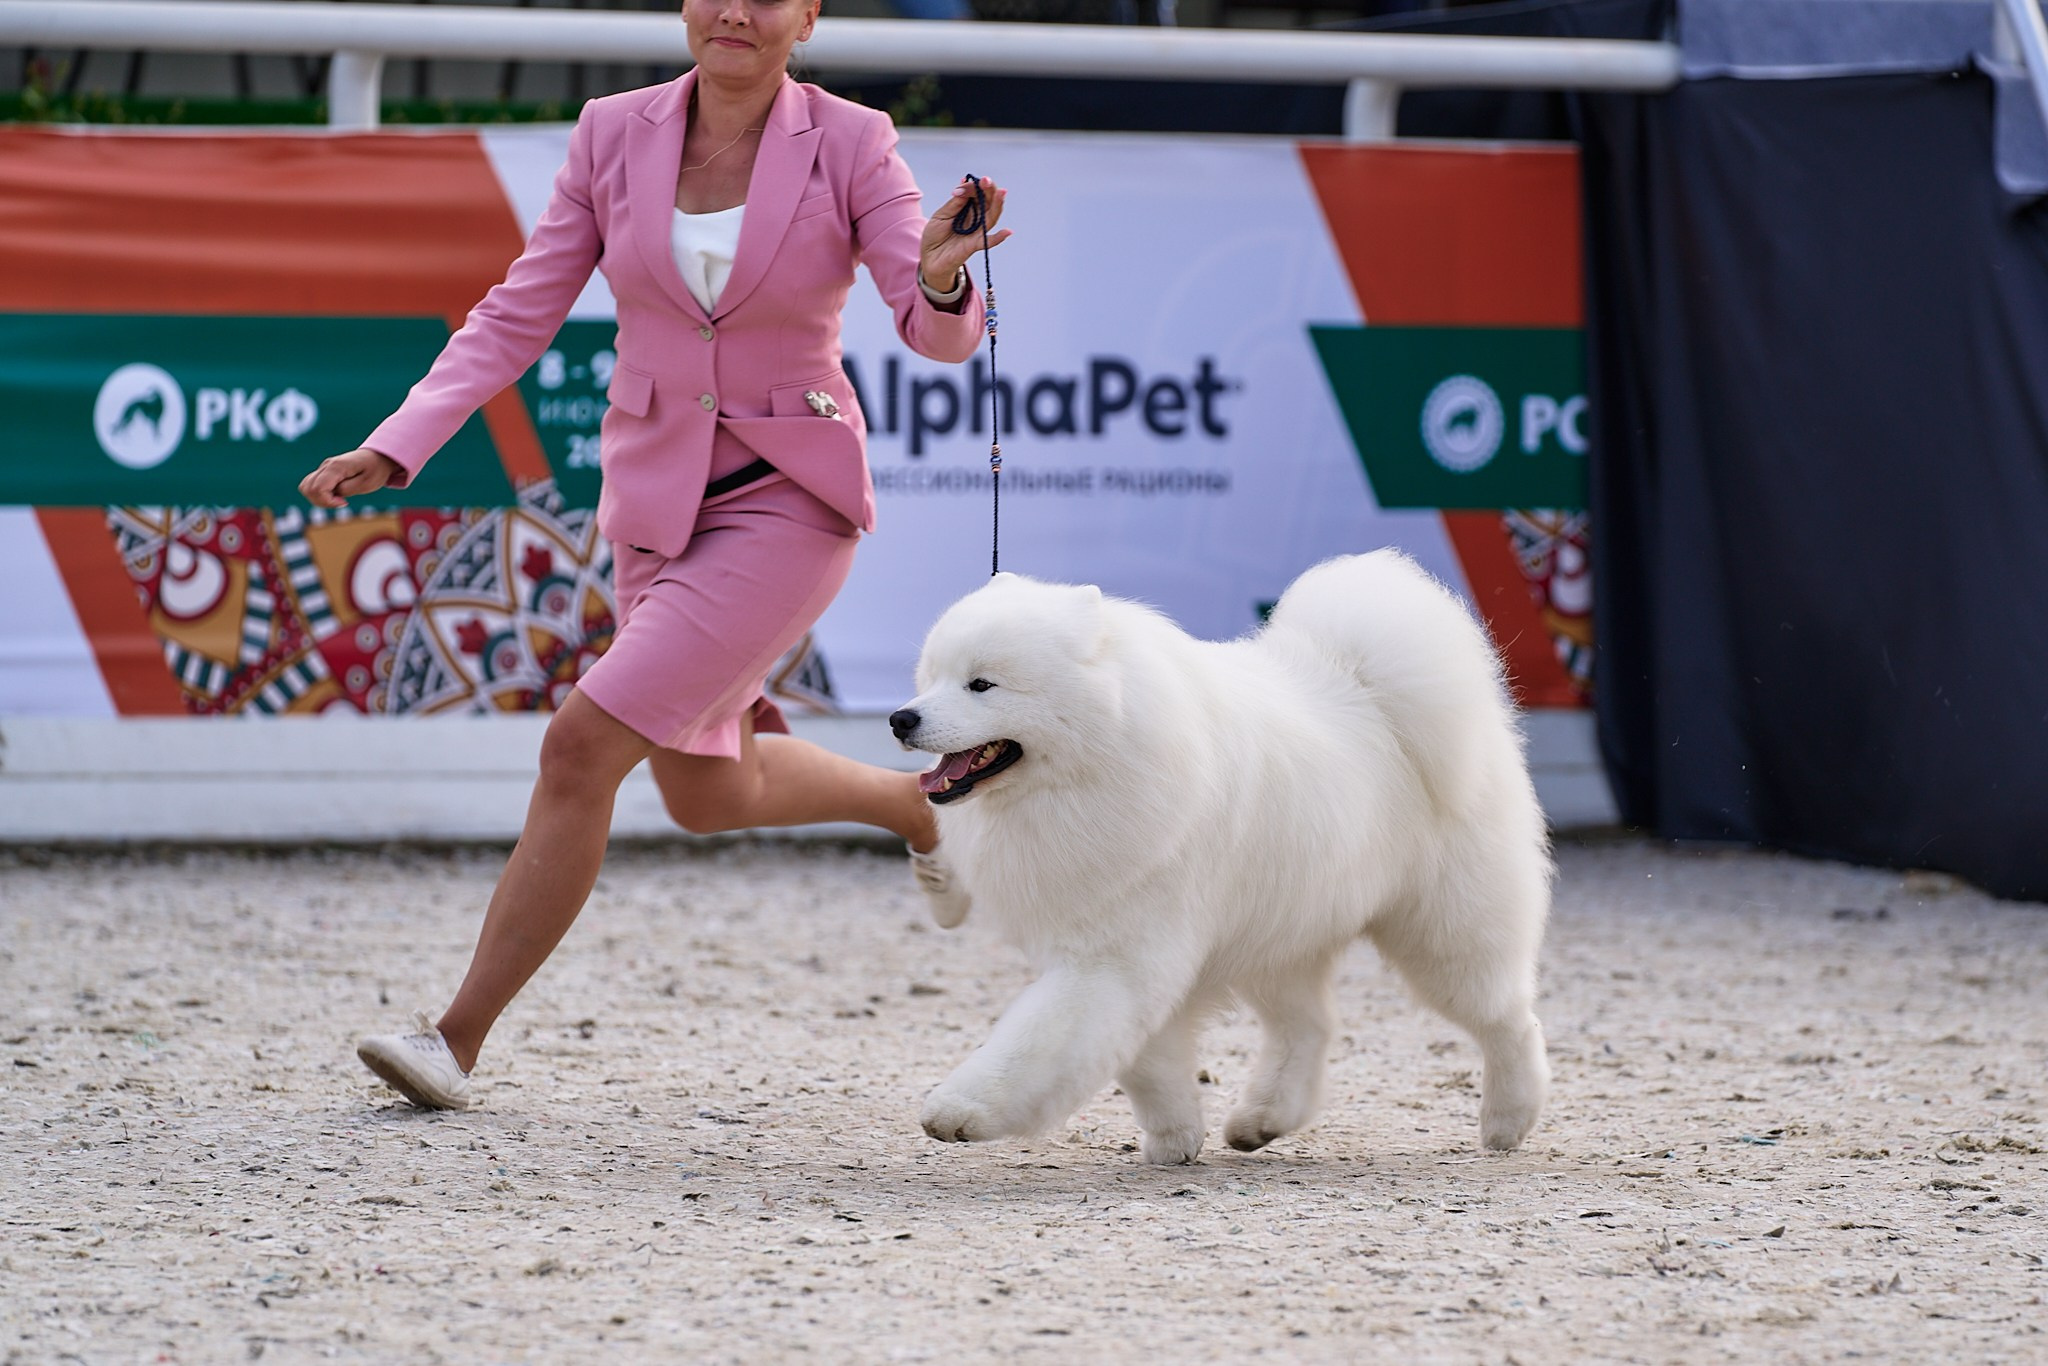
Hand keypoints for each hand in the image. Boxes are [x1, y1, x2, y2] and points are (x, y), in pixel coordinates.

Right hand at [299, 447, 402, 508]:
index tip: (345, 502)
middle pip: (309, 489)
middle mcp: (326, 465)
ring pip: (306, 487)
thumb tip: (332, 493)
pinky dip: (318, 494)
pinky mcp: (323, 472)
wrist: (378, 457)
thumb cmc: (375, 470)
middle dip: (323, 502)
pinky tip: (334, 495)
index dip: (328, 501)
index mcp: (336, 467)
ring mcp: (323, 468)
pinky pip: (310, 485)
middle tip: (342, 502)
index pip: (318, 489)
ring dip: (319, 499)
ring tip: (338, 499)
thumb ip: (347, 489)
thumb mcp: (367, 484)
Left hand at [919, 175, 1011, 294]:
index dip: (972, 186)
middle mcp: (976, 218)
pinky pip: (988, 241)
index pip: (977, 193)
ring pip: (991, 217)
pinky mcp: (974, 245)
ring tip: (1002, 193)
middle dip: (989, 190)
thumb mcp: (942, 214)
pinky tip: (1007, 232)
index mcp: (968, 207)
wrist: (929, 255)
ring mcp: (977, 231)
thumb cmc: (935, 234)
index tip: (962, 184)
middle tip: (986, 181)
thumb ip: (955, 203)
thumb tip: (965, 183)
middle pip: (988, 202)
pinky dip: (998, 238)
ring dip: (998, 205)